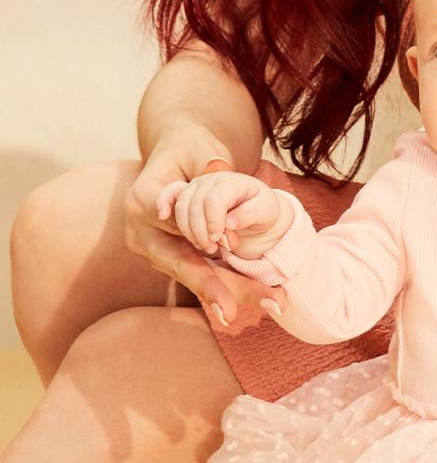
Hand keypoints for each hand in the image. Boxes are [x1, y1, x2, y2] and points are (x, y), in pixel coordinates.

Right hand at [124, 145, 284, 323]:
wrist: (179, 157)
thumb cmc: (190, 149)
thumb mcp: (200, 148)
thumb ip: (207, 162)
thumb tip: (216, 170)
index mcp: (142, 200)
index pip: (170, 223)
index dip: (198, 235)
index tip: (222, 247)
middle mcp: (141, 231)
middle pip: (179, 262)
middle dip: (210, 287)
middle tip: (232, 313)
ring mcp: (154, 250)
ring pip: (193, 274)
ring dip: (227, 291)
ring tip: (268, 303)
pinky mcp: (171, 260)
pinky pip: (201, 274)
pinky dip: (228, 286)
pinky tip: (262, 298)